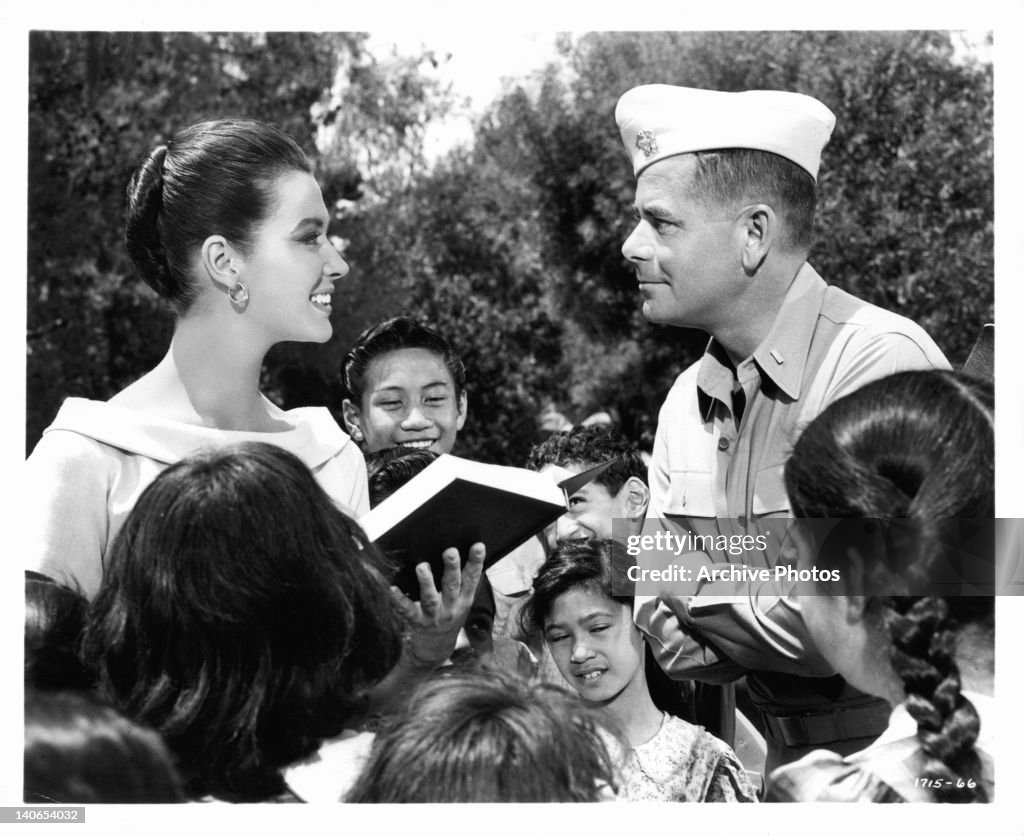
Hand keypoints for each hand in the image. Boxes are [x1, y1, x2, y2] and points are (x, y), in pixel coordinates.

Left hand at [390, 542, 485, 669]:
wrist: (437, 648)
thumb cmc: (449, 614)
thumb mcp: (462, 600)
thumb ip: (464, 580)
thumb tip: (463, 550)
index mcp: (464, 599)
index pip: (472, 578)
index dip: (476, 562)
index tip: (478, 545)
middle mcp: (451, 607)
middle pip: (452, 585)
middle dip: (452, 568)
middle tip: (450, 551)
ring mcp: (434, 616)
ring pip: (430, 598)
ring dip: (426, 583)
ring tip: (422, 567)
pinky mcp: (417, 622)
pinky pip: (407, 611)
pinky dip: (400, 600)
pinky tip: (392, 589)